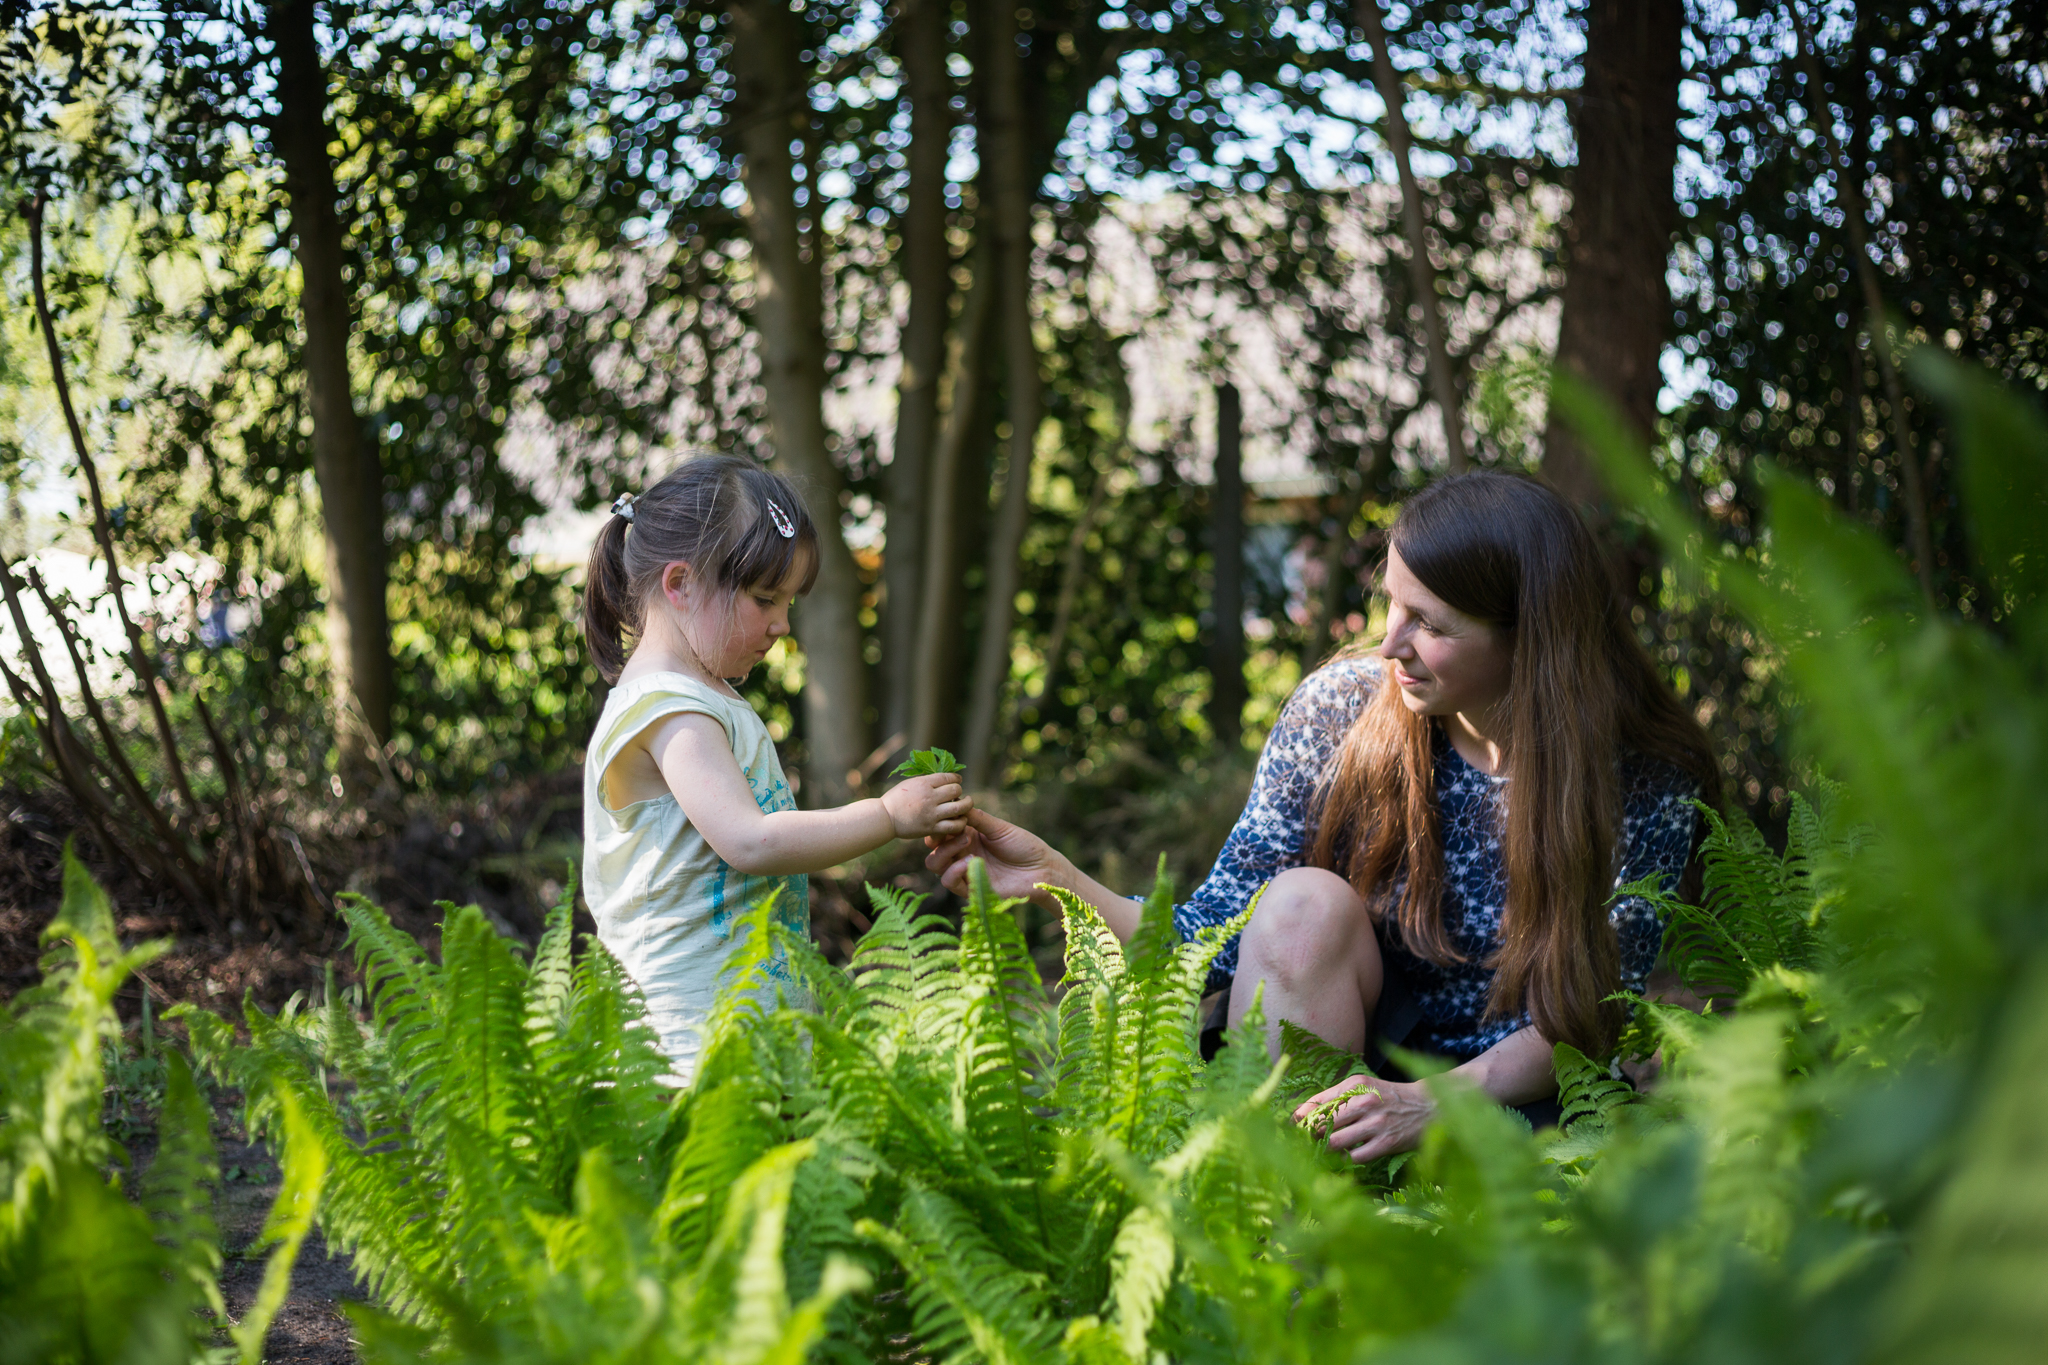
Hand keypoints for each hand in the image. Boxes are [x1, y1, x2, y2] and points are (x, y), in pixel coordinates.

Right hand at [880, 774, 971, 839]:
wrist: (884, 818)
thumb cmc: (896, 799)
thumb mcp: (910, 783)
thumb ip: (927, 781)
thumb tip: (945, 778)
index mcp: (923, 783)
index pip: (948, 777)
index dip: (956, 778)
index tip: (958, 781)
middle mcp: (929, 797)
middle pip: (956, 790)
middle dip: (960, 791)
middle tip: (959, 794)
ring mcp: (931, 813)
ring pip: (959, 808)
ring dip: (967, 805)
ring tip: (967, 805)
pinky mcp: (931, 828)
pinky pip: (953, 826)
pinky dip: (961, 822)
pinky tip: (961, 820)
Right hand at [924, 808, 1074, 906]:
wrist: (1041, 870)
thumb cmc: (1024, 846)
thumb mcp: (999, 828)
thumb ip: (977, 818)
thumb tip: (956, 803)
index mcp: (968, 836)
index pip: (941, 831)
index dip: (938, 825)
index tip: (945, 816)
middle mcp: (963, 853)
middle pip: (933, 848)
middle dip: (939, 838)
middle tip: (959, 831)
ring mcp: (965, 871)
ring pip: (935, 864)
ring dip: (945, 852)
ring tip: (967, 844)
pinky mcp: (970, 888)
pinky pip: (949, 881)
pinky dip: (954, 870)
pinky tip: (970, 862)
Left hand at [1293, 1073, 1436, 1163]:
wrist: (1430, 1105)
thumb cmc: (1391, 1097)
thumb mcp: (1365, 1088)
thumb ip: (1337, 1097)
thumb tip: (1303, 1112)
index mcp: (1356, 1085)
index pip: (1318, 1101)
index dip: (1301, 1116)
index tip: (1291, 1125)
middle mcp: (1364, 1102)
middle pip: (1323, 1122)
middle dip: (1310, 1134)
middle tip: (1305, 1142)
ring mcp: (1376, 1123)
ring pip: (1335, 1141)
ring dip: (1324, 1149)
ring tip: (1322, 1151)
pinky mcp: (1386, 1143)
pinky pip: (1355, 1157)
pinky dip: (1345, 1160)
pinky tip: (1344, 1158)